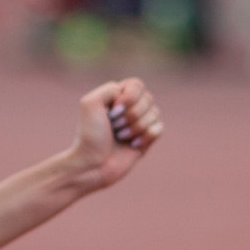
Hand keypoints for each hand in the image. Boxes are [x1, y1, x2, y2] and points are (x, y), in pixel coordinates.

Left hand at [65, 77, 163, 191]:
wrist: (93, 164)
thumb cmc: (90, 135)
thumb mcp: (90, 103)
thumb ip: (110, 89)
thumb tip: (130, 98)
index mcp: (117, 96)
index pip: (136, 85)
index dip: (128, 98)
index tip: (112, 113)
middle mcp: (130, 107)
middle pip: (148, 99)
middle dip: (131, 115)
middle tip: (114, 127)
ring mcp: (140, 122)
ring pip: (155, 113)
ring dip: (136, 127)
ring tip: (121, 137)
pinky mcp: (148, 138)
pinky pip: (159, 128)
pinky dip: (146, 137)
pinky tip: (132, 145)